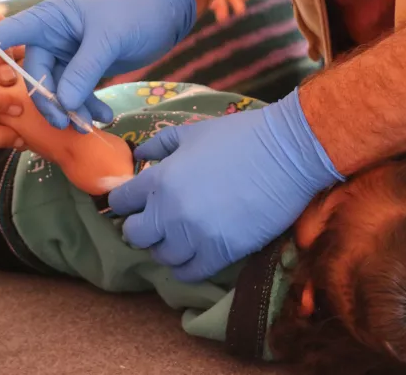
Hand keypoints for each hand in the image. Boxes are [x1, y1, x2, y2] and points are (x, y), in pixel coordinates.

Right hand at [0, 0, 195, 129]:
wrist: (164, 14)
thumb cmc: (134, 14)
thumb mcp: (108, 40)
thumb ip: (83, 71)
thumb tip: (62, 103)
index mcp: (51, 18)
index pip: (8, 32)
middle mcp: (53, 36)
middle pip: (36, 75)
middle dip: (50, 101)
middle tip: (68, 122)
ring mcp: (67, 53)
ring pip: (57, 89)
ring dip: (72, 109)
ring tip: (90, 124)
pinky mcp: (83, 67)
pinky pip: (75, 92)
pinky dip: (86, 106)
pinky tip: (102, 117)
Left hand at [107, 89, 343, 281]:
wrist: (286, 154)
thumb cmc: (238, 136)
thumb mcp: (191, 132)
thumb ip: (159, 144)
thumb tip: (139, 155)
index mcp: (158, 179)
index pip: (119, 202)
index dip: (124, 203)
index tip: (135, 203)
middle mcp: (168, 211)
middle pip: (134, 235)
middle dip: (141, 229)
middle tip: (157, 222)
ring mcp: (193, 235)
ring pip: (161, 257)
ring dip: (166, 248)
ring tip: (179, 237)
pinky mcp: (220, 253)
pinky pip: (188, 273)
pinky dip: (187, 266)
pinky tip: (195, 254)